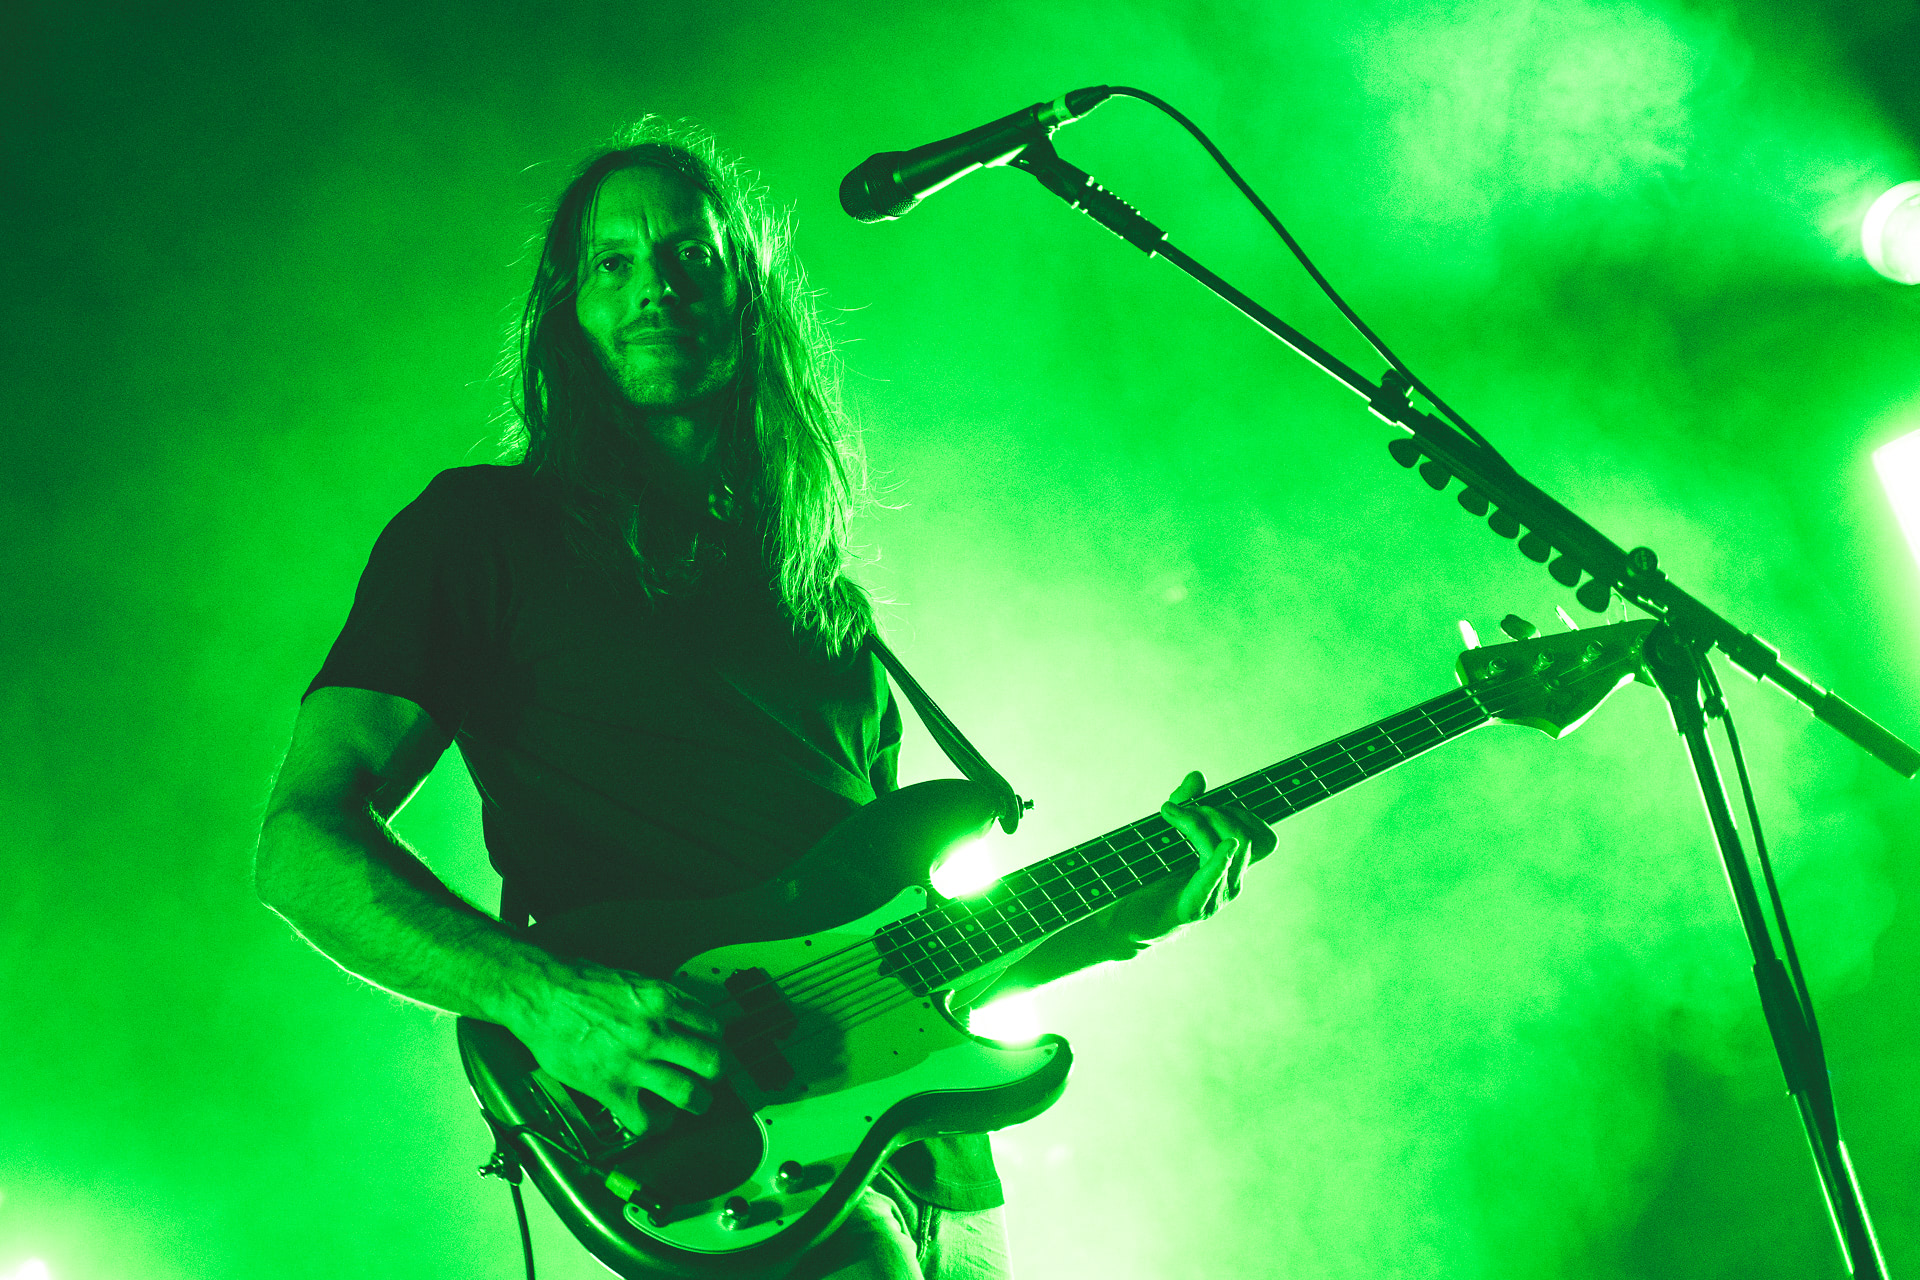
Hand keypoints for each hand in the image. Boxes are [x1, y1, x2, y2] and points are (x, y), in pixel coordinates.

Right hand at [505, 956, 722, 1137]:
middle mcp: (655, 1031)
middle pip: (712, 1062)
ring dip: (697, 1102)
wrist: (541, 995)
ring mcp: (634, 1062)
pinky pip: (647, 1120)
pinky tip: (654, 1117)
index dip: (716, 1041)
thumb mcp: (634, 981)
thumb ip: (663, 1001)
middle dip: (715, 1074)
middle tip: (709, 1078)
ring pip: (689, 1094)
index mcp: (662, 1000)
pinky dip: (656, 1124)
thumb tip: (685, 1018)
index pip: (714, 1026)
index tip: (711, 1047)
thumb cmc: (580, 985)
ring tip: (693, 1102)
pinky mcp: (610, 1088)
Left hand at [1110, 770, 1275, 944]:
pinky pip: (1214, 879)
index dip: (1244, 814)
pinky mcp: (1195, 908)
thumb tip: (1197, 776)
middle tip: (1180, 807)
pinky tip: (1224, 847)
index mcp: (1233, 866)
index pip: (1264, 838)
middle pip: (1243, 835)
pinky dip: (1219, 861)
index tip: (1208, 804)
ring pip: (1229, 849)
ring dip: (1200, 823)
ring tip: (1170, 813)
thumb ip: (1187, 802)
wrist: (1129, 916)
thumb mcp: (1170, 830)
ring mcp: (1217, 897)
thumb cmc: (1153, 873)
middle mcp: (1232, 881)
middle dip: (1214, 812)